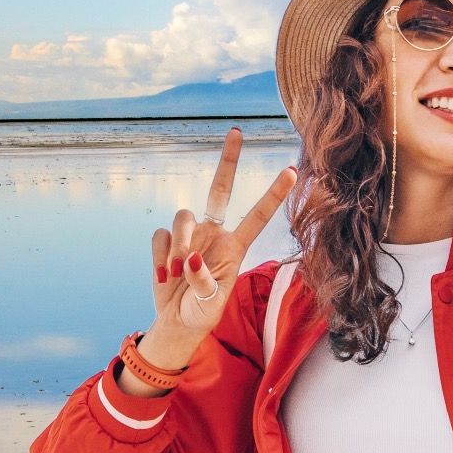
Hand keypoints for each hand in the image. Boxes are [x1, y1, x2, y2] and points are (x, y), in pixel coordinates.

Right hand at [147, 127, 295, 352]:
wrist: (176, 321)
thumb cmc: (202, 311)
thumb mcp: (209, 302)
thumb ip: (203, 280)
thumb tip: (192, 258)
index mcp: (236, 246)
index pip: (257, 215)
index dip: (274, 193)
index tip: (292, 170)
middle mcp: (214, 232)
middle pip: (220, 189)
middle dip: (228, 160)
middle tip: (237, 131)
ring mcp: (190, 234)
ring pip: (182, 216)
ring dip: (179, 243)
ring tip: (176, 273)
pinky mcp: (166, 241)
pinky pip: (160, 236)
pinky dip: (160, 256)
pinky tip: (163, 275)